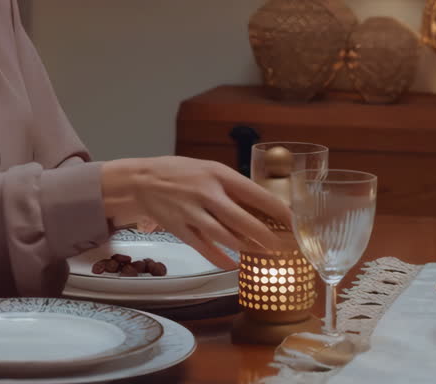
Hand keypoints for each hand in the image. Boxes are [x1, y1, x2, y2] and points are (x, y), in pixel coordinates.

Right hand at [101, 156, 292, 269]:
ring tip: (263, 255)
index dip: (277, 209)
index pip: (255, 194)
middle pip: (242, 220)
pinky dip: (220, 259)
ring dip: (246, 248)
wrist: (141, 180)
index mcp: (217, 174)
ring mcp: (192, 213)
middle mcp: (206, 193)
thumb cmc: (179, 172)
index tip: (294, 221)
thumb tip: (261, 205)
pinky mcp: (180, 228)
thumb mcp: (208, 169)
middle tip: (282, 247)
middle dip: (265, 236)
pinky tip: (232, 265)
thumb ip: (231, 186)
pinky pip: (204, 248)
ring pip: (225, 237)